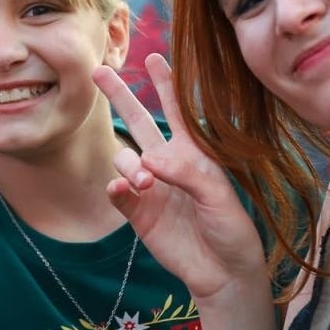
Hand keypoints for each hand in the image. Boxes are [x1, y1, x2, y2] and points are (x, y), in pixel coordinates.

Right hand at [93, 56, 264, 301]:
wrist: (222, 272)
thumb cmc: (230, 228)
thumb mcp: (219, 196)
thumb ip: (186, 173)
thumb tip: (149, 161)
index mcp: (193, 153)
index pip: (177, 111)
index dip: (166, 84)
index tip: (154, 57)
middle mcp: (167, 164)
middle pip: (137, 121)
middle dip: (119, 95)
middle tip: (99, 71)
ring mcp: (149, 187)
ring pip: (125, 158)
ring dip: (129, 164)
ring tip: (143, 181)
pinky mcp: (137, 213)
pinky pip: (118, 192)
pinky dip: (117, 188)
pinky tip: (123, 189)